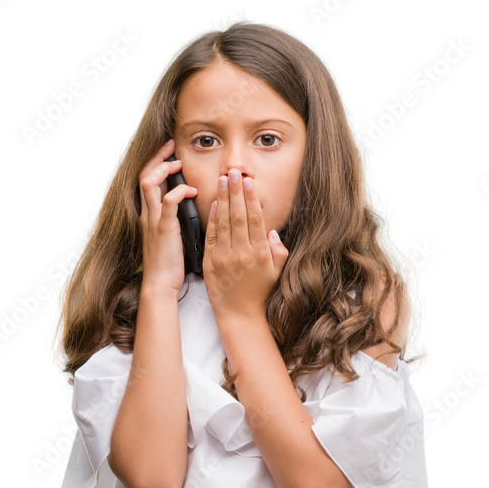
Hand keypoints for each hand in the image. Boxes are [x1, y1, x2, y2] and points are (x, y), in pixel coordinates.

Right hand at [138, 138, 198, 296]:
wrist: (160, 284)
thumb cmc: (170, 264)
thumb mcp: (171, 235)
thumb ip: (176, 219)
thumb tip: (191, 205)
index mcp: (149, 215)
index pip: (146, 180)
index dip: (156, 162)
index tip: (170, 152)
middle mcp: (147, 214)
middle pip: (143, 175)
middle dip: (157, 157)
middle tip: (172, 146)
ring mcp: (153, 220)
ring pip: (149, 183)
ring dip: (165, 169)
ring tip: (179, 164)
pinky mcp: (163, 229)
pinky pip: (168, 202)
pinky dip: (179, 191)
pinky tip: (192, 191)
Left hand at [202, 169, 288, 320]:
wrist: (239, 316)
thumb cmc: (259, 293)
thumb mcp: (276, 272)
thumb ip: (278, 250)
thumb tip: (272, 231)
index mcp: (260, 254)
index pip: (254, 219)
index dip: (251, 198)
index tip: (248, 181)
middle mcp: (242, 254)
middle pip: (238, 216)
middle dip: (235, 191)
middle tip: (233, 171)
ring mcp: (224, 258)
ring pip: (223, 222)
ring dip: (222, 199)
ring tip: (222, 180)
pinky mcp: (211, 263)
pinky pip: (211, 236)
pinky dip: (212, 218)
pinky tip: (213, 203)